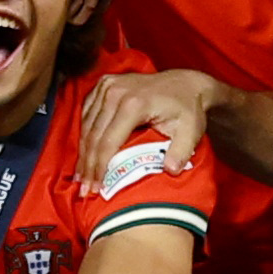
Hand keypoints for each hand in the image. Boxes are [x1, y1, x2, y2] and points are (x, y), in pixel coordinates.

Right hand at [75, 67, 223, 184]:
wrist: (186, 83)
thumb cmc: (187, 109)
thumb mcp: (191, 131)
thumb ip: (181, 151)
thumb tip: (171, 170)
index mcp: (134, 104)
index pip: (108, 142)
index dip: (100, 168)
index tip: (96, 188)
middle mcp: (116, 92)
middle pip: (93, 136)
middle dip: (87, 166)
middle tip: (84, 190)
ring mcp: (108, 86)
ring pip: (86, 126)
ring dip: (83, 153)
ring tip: (81, 177)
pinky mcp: (104, 84)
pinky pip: (87, 113)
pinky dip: (84, 134)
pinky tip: (84, 154)